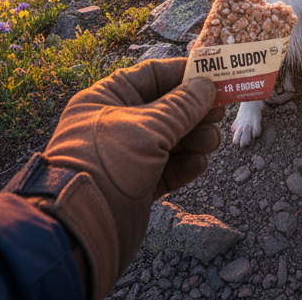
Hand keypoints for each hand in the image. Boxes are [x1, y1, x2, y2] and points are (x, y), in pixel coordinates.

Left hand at [40, 58, 222, 296]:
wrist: (81, 227)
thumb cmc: (108, 162)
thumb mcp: (149, 126)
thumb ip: (182, 106)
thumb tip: (207, 86)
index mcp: (107, 98)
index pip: (151, 75)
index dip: (184, 74)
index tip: (214, 75)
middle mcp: (116, 124)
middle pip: (166, 108)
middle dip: (194, 110)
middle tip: (220, 112)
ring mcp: (127, 156)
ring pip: (170, 139)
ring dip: (194, 138)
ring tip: (211, 142)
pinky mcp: (137, 185)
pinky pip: (168, 169)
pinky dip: (185, 165)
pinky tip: (199, 164)